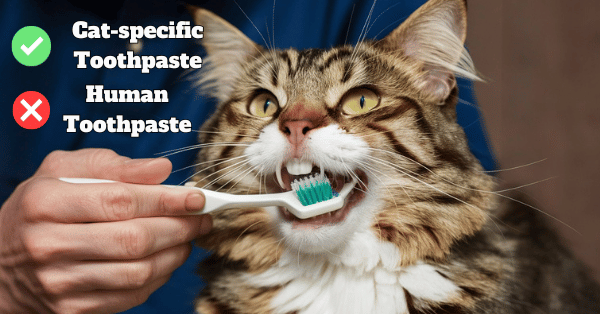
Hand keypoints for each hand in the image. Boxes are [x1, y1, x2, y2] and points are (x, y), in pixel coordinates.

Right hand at [0, 149, 211, 313]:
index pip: (120, 200)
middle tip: (202, 218)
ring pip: (138, 271)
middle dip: (180, 227)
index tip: (196, 197)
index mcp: (46, 202)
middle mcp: (49, 244)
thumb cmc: (40, 209)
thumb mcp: (61, 172)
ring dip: (175, 253)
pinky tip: (166, 259)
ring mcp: (60, 282)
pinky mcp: (72, 308)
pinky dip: (159, 277)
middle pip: (134, 239)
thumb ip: (111, 165)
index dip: (166, 200)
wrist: (1, 264)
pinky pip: (131, 295)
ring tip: (188, 237)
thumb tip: (161, 169)